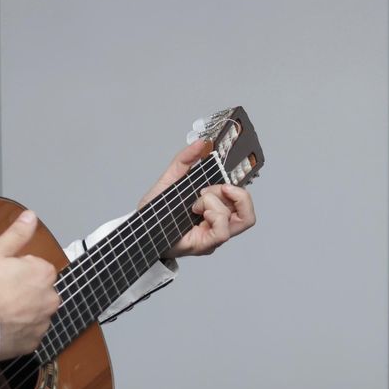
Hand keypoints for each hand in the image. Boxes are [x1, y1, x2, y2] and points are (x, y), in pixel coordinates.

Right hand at [0, 209, 59, 358]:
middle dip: (22, 291)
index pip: (35, 267)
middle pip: (37, 290)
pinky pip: (27, 333)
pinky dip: (17, 331)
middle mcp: (50, 299)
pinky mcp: (32, 343)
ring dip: (20, 312)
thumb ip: (17, 234)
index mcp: (44, 274)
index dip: (15, 270)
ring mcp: (42, 323)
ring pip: (33, 313)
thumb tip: (30, 216)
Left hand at [139, 141, 256, 258]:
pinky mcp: (207, 245)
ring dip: (217, 203)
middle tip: (212, 189)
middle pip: (248, 213)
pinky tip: (197, 211)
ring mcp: (214, 236)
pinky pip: (223, 232)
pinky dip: (213, 215)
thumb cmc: (156, 210)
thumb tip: (202, 143)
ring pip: (240, 220)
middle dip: (236, 195)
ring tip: (197, 203)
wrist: (140, 228)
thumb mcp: (170, 178)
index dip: (243, 189)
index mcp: (215, 208)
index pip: (243, 203)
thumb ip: (185, 160)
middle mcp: (218, 224)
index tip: (229, 175)